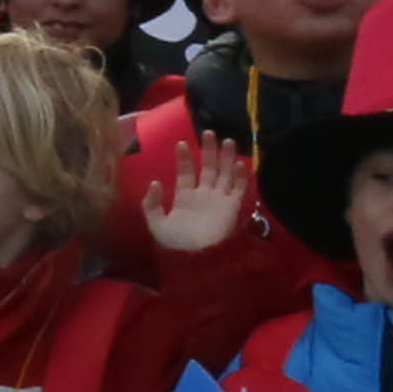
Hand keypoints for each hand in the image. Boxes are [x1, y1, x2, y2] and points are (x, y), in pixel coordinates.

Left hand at [147, 132, 256, 257]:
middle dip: (209, 151)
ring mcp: (219, 200)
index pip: (186, 173)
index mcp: (185, 198)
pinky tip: (239, 162)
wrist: (195, 258)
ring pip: (224, 174)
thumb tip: (155, 182)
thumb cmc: (175, 243)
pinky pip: (238, 189)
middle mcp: (204, 196)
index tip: (181, 143)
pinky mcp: (232, 207)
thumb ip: (151, 203)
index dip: (185, 158)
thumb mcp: (156, 223)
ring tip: (226, 140)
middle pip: (208, 168)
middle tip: (209, 133)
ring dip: (226, 158)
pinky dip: (240, 176)